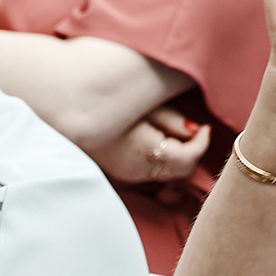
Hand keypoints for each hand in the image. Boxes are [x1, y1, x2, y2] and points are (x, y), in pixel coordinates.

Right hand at [96, 105, 211, 184]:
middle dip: (192, 152)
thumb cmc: (109, 101)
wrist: (70, 112)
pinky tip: (157, 140)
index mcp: (143, 150)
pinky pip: (153, 171)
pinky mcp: (123, 174)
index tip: (205, 127)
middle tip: (195, 130)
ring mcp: (129, 174)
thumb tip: (195, 131)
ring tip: (174, 132)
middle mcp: (137, 169)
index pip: (186, 159)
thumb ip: (173, 120)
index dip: (201, 144)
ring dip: (178, 156)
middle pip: (180, 171)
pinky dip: (163, 159)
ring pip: (168, 173)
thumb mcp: (145, 104)